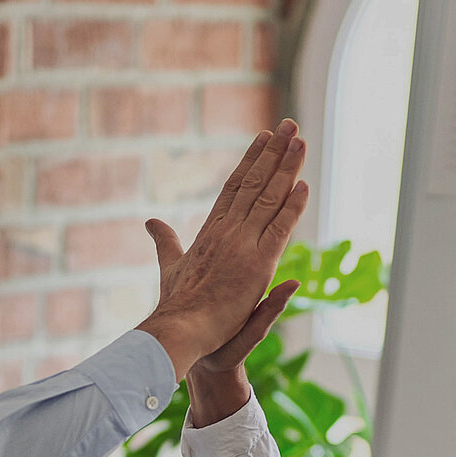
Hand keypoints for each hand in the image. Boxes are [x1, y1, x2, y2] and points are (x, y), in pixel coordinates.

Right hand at [137, 121, 309, 377]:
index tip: (262, 137)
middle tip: (288, 125)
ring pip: (269, 198)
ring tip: (299, 139)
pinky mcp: (258, 265)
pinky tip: (304, 184)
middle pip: (254, 183)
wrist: (180, 331)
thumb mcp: (169, 267)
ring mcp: (242, 245)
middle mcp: (227, 231)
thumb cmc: (175, 307)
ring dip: (287, 166)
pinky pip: (280, 228)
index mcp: (209, 231)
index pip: (234, 187)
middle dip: (273, 152)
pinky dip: (293, 205)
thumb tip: (151, 221)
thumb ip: (166, 243)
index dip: (250, 160)